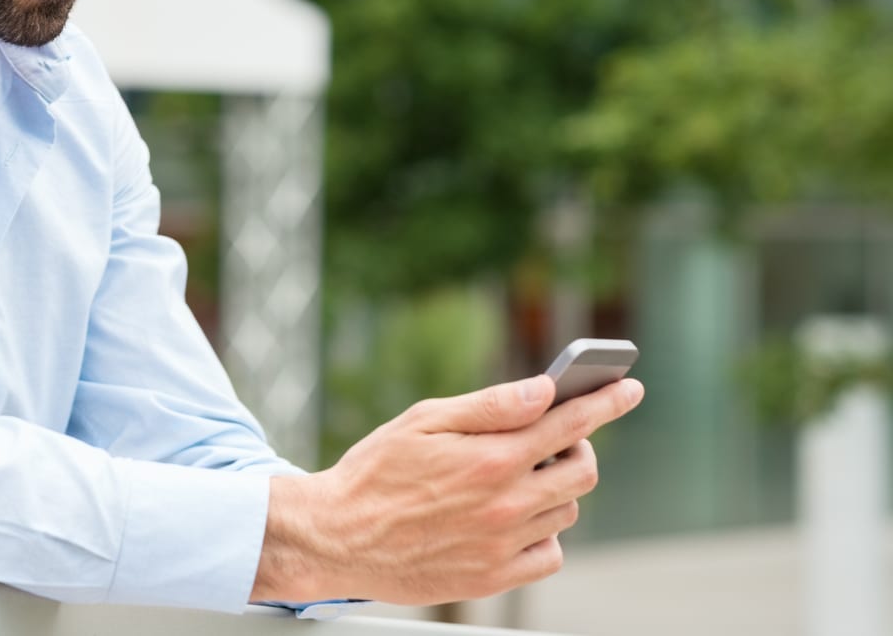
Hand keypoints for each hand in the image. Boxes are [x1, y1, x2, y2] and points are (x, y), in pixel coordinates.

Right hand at [251, 373, 643, 605]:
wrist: (337, 537)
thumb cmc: (375, 472)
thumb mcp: (423, 421)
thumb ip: (490, 407)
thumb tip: (544, 391)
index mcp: (491, 458)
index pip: (570, 423)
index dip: (607, 401)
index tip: (629, 388)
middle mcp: (506, 504)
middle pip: (582, 471)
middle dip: (578, 447)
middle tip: (549, 440)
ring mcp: (503, 546)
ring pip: (566, 512)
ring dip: (553, 490)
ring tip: (511, 480)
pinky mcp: (493, 578)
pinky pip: (549, 554)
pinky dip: (542, 534)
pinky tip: (510, 519)